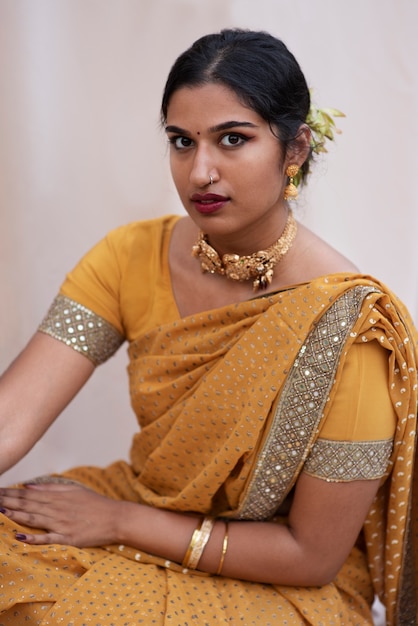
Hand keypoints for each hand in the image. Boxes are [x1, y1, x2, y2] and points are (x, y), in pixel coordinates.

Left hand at [0, 482, 121, 546]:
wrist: (116, 517)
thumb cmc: (95, 504)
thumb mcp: (74, 490)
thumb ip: (51, 487)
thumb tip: (28, 486)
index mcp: (58, 496)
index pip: (28, 494)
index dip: (10, 493)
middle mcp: (57, 508)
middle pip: (28, 505)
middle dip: (8, 501)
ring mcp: (62, 523)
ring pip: (34, 518)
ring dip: (15, 515)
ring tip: (0, 510)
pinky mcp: (67, 537)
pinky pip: (47, 538)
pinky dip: (33, 537)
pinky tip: (20, 536)